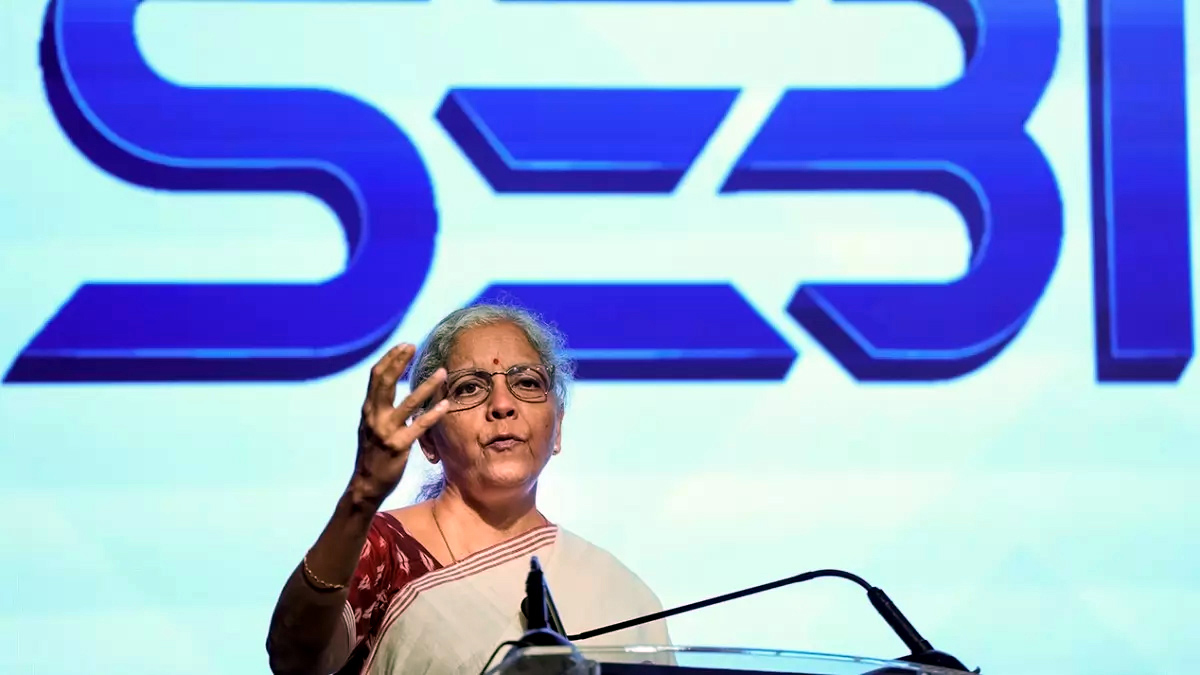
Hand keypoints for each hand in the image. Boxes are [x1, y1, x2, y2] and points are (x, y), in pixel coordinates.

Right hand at [347, 344, 448, 507]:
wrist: (366, 484)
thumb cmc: (373, 453)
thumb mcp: (371, 426)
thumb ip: (379, 407)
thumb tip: (390, 386)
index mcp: (368, 410)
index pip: (376, 377)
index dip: (390, 359)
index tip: (404, 346)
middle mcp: (374, 417)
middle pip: (385, 382)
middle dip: (399, 361)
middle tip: (413, 346)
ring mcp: (386, 431)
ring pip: (408, 403)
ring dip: (427, 386)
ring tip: (443, 372)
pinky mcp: (398, 446)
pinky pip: (419, 426)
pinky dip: (433, 414)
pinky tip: (446, 405)